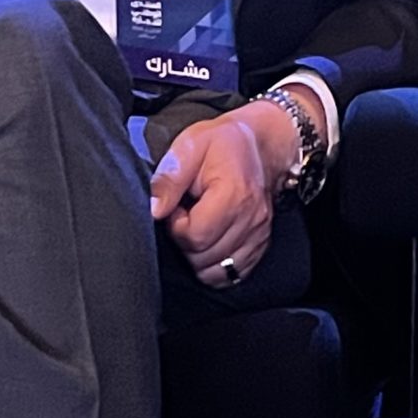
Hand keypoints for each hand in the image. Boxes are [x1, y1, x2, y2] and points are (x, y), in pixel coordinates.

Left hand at [148, 102, 292, 287]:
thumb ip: (169, 177)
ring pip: (217, 272)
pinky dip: (216, 265)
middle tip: (186, 215)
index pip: (194, 235)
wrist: (263, 144)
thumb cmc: (224, 143)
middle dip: (185, 242)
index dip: (176, 225)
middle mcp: (251, 219)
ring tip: (198, 227)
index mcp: (233, 194)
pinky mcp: (261, 245)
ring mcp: (258, 235)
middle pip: (204, 258)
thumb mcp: (190, 145)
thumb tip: (154, 210)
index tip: (177, 207)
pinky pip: (233, 274)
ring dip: (198, 256)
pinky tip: (210, 241)